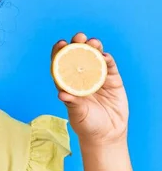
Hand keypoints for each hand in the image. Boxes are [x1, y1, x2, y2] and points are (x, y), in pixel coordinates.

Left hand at [51, 32, 128, 147]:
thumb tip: (61, 95)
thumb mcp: (78, 114)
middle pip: (78, 57)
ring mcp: (97, 77)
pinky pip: (109, 67)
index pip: (61, 64)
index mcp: (68, 83)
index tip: (60, 43)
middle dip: (78, 44)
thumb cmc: (87, 124)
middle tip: (79, 37)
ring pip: (94, 58)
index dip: (60, 52)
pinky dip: (108, 60)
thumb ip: (72, 103)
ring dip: (94, 48)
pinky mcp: (112, 80)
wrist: (107, 134)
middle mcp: (81, 77)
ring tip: (93, 42)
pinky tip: (105, 56)